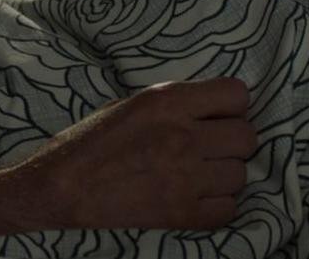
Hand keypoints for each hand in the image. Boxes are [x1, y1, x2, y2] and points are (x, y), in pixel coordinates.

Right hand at [0, 78, 256, 232]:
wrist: (61, 188)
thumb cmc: (90, 142)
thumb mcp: (132, 105)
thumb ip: (175, 104)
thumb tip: (214, 109)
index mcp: (167, 101)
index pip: (237, 94)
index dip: (231, 106)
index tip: (218, 115)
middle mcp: (182, 136)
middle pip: (247, 137)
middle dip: (232, 142)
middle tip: (210, 148)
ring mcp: (185, 178)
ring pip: (241, 175)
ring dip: (224, 176)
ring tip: (198, 175)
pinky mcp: (183, 214)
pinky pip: (229, 209)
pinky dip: (217, 205)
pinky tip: (195, 198)